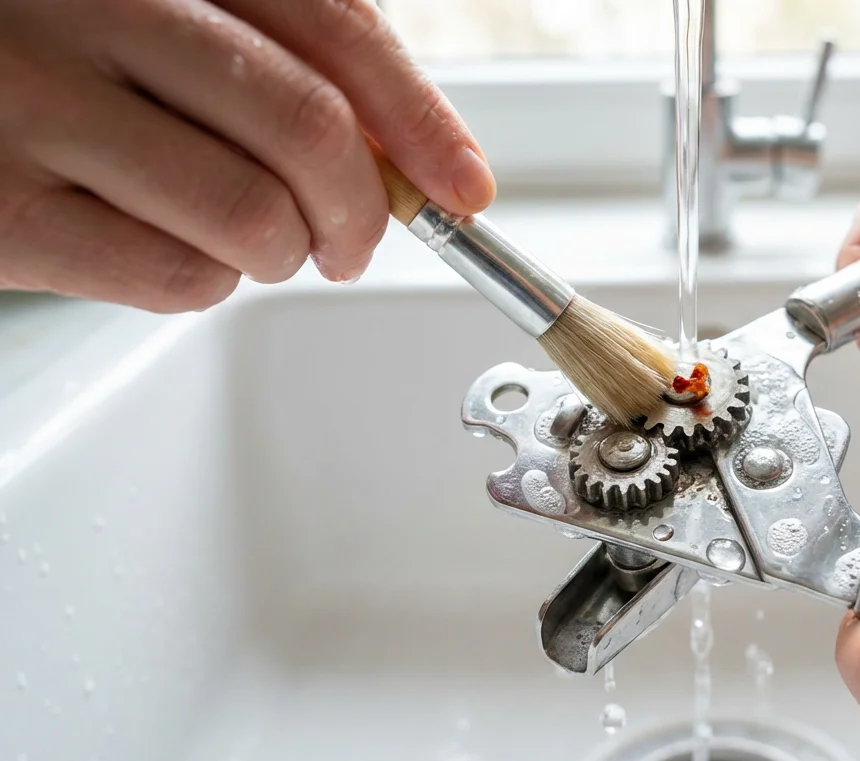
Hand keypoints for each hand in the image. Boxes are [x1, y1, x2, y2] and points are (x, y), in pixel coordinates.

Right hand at [0, 0, 494, 311]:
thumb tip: (423, 162)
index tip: (463, 188)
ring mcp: (31, 106)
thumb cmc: (62, 56)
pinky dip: (209, 283)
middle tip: (353, 242)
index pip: (334, 28)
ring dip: (283, 251)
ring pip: (251, 215)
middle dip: (363, 210)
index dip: (421, 120)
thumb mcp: (172, 15)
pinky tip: (180, 249)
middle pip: (308, 128)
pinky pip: (174, 278)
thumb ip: (287, 59)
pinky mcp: (1, 212)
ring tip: (252, 237)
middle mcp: (89, 9)